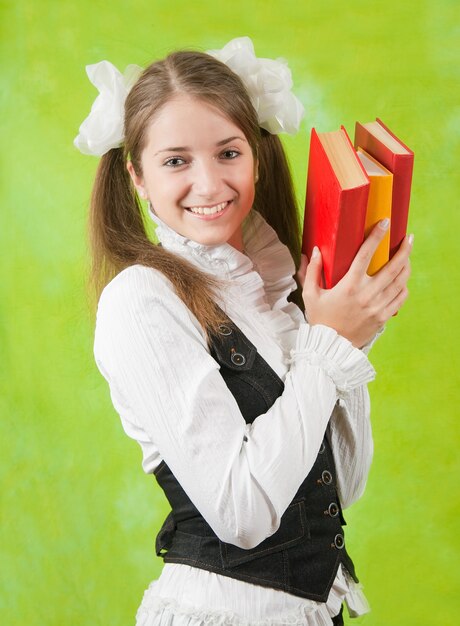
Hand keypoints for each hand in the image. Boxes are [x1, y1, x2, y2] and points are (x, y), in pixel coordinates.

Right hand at [298, 220, 412, 347]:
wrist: (330, 346)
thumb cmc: (320, 319)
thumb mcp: (310, 294)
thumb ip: (312, 271)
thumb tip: (315, 250)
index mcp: (348, 286)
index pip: (366, 255)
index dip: (376, 237)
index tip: (385, 223)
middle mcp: (366, 295)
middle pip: (392, 267)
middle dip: (403, 250)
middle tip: (408, 238)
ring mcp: (377, 307)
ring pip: (400, 282)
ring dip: (406, 266)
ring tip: (407, 257)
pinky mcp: (383, 317)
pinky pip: (400, 298)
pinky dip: (403, 287)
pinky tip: (402, 280)